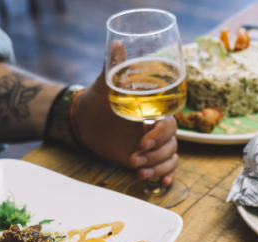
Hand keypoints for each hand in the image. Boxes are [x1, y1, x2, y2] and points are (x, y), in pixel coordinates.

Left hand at [73, 42, 178, 186]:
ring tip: (137, 169)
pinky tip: (158, 184)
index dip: (161, 134)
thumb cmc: (96, 100)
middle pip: (173, 144)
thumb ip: (113, 65)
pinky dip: (165, 177)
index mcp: (154, 111)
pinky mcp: (144, 160)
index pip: (171, 124)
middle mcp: (155, 129)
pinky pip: (165, 170)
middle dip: (157, 154)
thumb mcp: (105, 84)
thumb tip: (117, 42)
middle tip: (135, 156)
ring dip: (157, 167)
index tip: (143, 139)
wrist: (83, 120)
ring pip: (171, 159)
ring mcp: (151, 146)